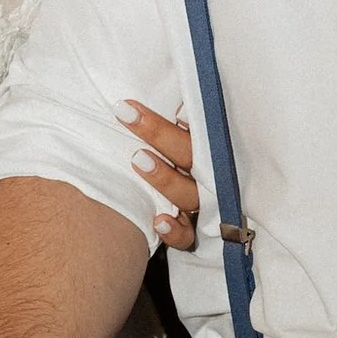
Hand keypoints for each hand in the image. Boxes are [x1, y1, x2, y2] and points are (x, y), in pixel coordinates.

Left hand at [122, 99, 198, 248]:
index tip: (170, 104)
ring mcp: (202, 205)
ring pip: (189, 194)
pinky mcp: (193, 232)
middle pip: (191, 155)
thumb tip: (167, 101)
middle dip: (160, 134)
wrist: (184, 215)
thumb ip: (177, 120)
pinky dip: (175, 231)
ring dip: (165, 178)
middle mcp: (209, 176)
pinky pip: (188, 236)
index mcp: (209, 148)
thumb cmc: (175, 162)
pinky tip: (158, 222)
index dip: (190, 115)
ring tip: (137, 159)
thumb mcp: (179, 137)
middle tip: (127, 114)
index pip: (202, 127)